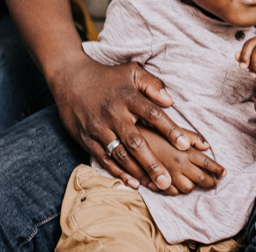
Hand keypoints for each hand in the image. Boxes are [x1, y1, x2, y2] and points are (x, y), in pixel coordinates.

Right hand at [54, 58, 192, 190]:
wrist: (70, 78)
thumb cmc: (108, 76)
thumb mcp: (131, 71)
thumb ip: (152, 84)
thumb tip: (170, 100)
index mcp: (127, 97)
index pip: (153, 114)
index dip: (170, 130)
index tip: (185, 145)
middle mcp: (113, 114)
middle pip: (136, 141)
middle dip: (153, 163)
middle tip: (168, 181)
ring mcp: (98, 128)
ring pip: (120, 154)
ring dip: (138, 171)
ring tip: (156, 185)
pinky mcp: (86, 139)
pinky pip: (104, 159)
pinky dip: (118, 172)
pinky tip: (133, 183)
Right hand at [135, 126, 224, 194]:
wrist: (113, 121)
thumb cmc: (144, 120)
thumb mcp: (171, 125)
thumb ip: (190, 135)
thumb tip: (207, 145)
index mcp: (181, 149)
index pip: (206, 162)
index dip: (217, 169)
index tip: (224, 173)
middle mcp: (174, 163)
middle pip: (197, 179)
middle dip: (208, 182)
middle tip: (214, 183)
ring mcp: (163, 173)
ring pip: (180, 189)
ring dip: (186, 187)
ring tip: (191, 184)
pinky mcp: (150, 179)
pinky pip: (163, 192)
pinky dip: (167, 190)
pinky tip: (168, 186)